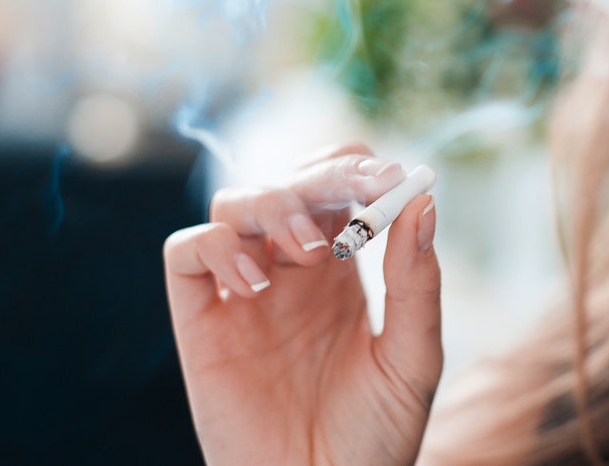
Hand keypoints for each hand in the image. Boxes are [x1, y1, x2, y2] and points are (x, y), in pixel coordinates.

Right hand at [163, 144, 442, 464]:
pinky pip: (186, 251)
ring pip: (236, 202)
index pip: (342, 186)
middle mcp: (290, 272)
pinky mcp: (201, 321)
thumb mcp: (412, 360)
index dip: (361, 169)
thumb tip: (422, 200)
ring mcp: (243, 292)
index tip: (390, 180)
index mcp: (343, 271)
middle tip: (356, 192)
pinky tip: (255, 284)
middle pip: (292, 180)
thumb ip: (417, 283)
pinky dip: (216, 246)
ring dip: (274, 204)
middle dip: (324, 174)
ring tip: (310, 251)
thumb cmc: (374, 440)